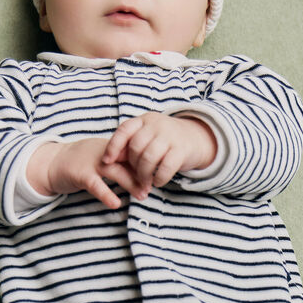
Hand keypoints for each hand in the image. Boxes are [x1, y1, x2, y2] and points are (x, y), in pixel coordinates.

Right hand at [26, 137, 148, 208]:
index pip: (134, 153)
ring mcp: (91, 162)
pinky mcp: (80, 174)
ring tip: (142, 195)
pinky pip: (95, 185)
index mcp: (111, 147)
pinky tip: (116, 204)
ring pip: (115, 171)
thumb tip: (146, 177)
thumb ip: (123, 165)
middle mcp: (104, 152)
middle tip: (154, 186)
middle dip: (143, 174)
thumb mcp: (104, 160)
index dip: (147, 163)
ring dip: (130, 183)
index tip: (159, 173)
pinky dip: (106, 194)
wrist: (51, 162)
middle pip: (128, 160)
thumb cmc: (82, 163)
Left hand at [101, 112, 216, 193]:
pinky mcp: (182, 150)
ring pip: (149, 158)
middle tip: (136, 176)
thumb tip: (108, 159)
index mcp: (144, 120)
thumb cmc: (164, 140)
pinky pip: (166, 167)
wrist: (196, 137)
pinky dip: (159, 178)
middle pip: (136, 147)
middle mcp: (156, 125)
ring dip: (144, 174)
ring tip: (145, 182)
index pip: (124, 130)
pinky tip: (158, 182)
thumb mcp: (147, 136)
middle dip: (133, 165)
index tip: (106, 161)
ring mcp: (170, 136)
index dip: (113, 146)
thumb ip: (129, 145)